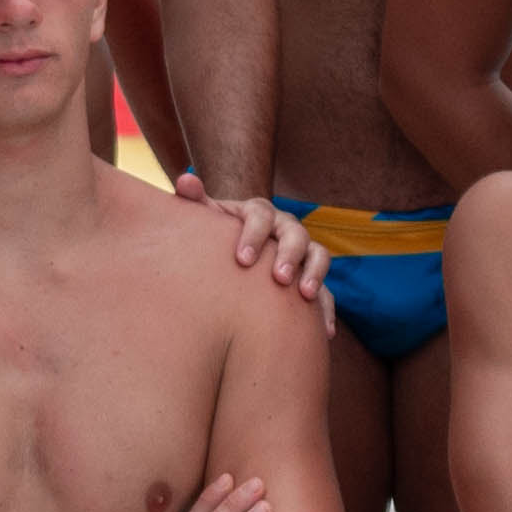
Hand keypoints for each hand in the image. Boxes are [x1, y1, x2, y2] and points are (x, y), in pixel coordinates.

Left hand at [187, 176, 327, 306]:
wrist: (236, 250)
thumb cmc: (218, 235)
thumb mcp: (207, 218)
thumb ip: (195, 200)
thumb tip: (184, 180)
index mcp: (259, 213)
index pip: (260, 217)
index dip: (253, 236)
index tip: (242, 260)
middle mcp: (285, 228)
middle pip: (296, 234)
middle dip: (290, 255)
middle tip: (280, 278)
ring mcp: (303, 251)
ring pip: (318, 255)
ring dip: (315, 274)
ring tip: (306, 295)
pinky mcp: (312, 276)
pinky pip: (327, 291)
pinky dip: (327, 309)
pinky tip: (326, 331)